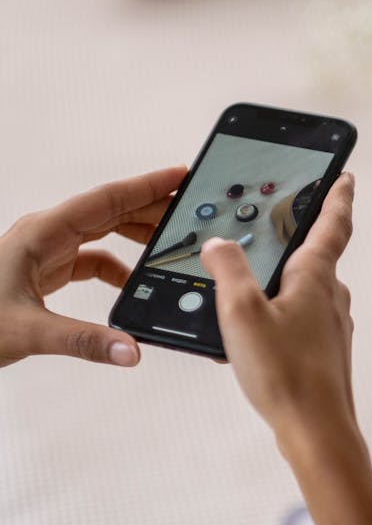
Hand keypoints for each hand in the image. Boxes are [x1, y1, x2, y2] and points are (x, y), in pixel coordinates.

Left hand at [0, 166, 185, 367]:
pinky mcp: (45, 271)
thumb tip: (131, 349)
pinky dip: (115, 266)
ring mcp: (45, 251)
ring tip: (170, 240)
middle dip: (151, 207)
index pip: (105, 200)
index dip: (146, 186)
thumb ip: (84, 342)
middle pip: (109, 210)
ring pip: (101, 231)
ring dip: (135, 234)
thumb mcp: (28, 332)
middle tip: (190, 209)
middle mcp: (46, 235)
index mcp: (42, 233)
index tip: (179, 175)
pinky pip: (90, 259)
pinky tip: (131, 283)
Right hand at [200, 173, 355, 447]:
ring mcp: (332, 328)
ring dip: (284, 284)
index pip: (333, 223)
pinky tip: (256, 338)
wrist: (316, 432)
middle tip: (277, 228)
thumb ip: (228, 271)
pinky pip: (301, 323)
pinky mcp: (325, 355)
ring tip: (251, 290)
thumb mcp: (242, 314)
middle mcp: (331, 299)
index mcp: (316, 278)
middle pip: (317, 258)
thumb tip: (219, 244)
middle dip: (296, 241)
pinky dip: (280, 318)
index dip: (337, 196)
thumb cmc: (284, 374)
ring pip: (307, 293)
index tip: (344, 175)